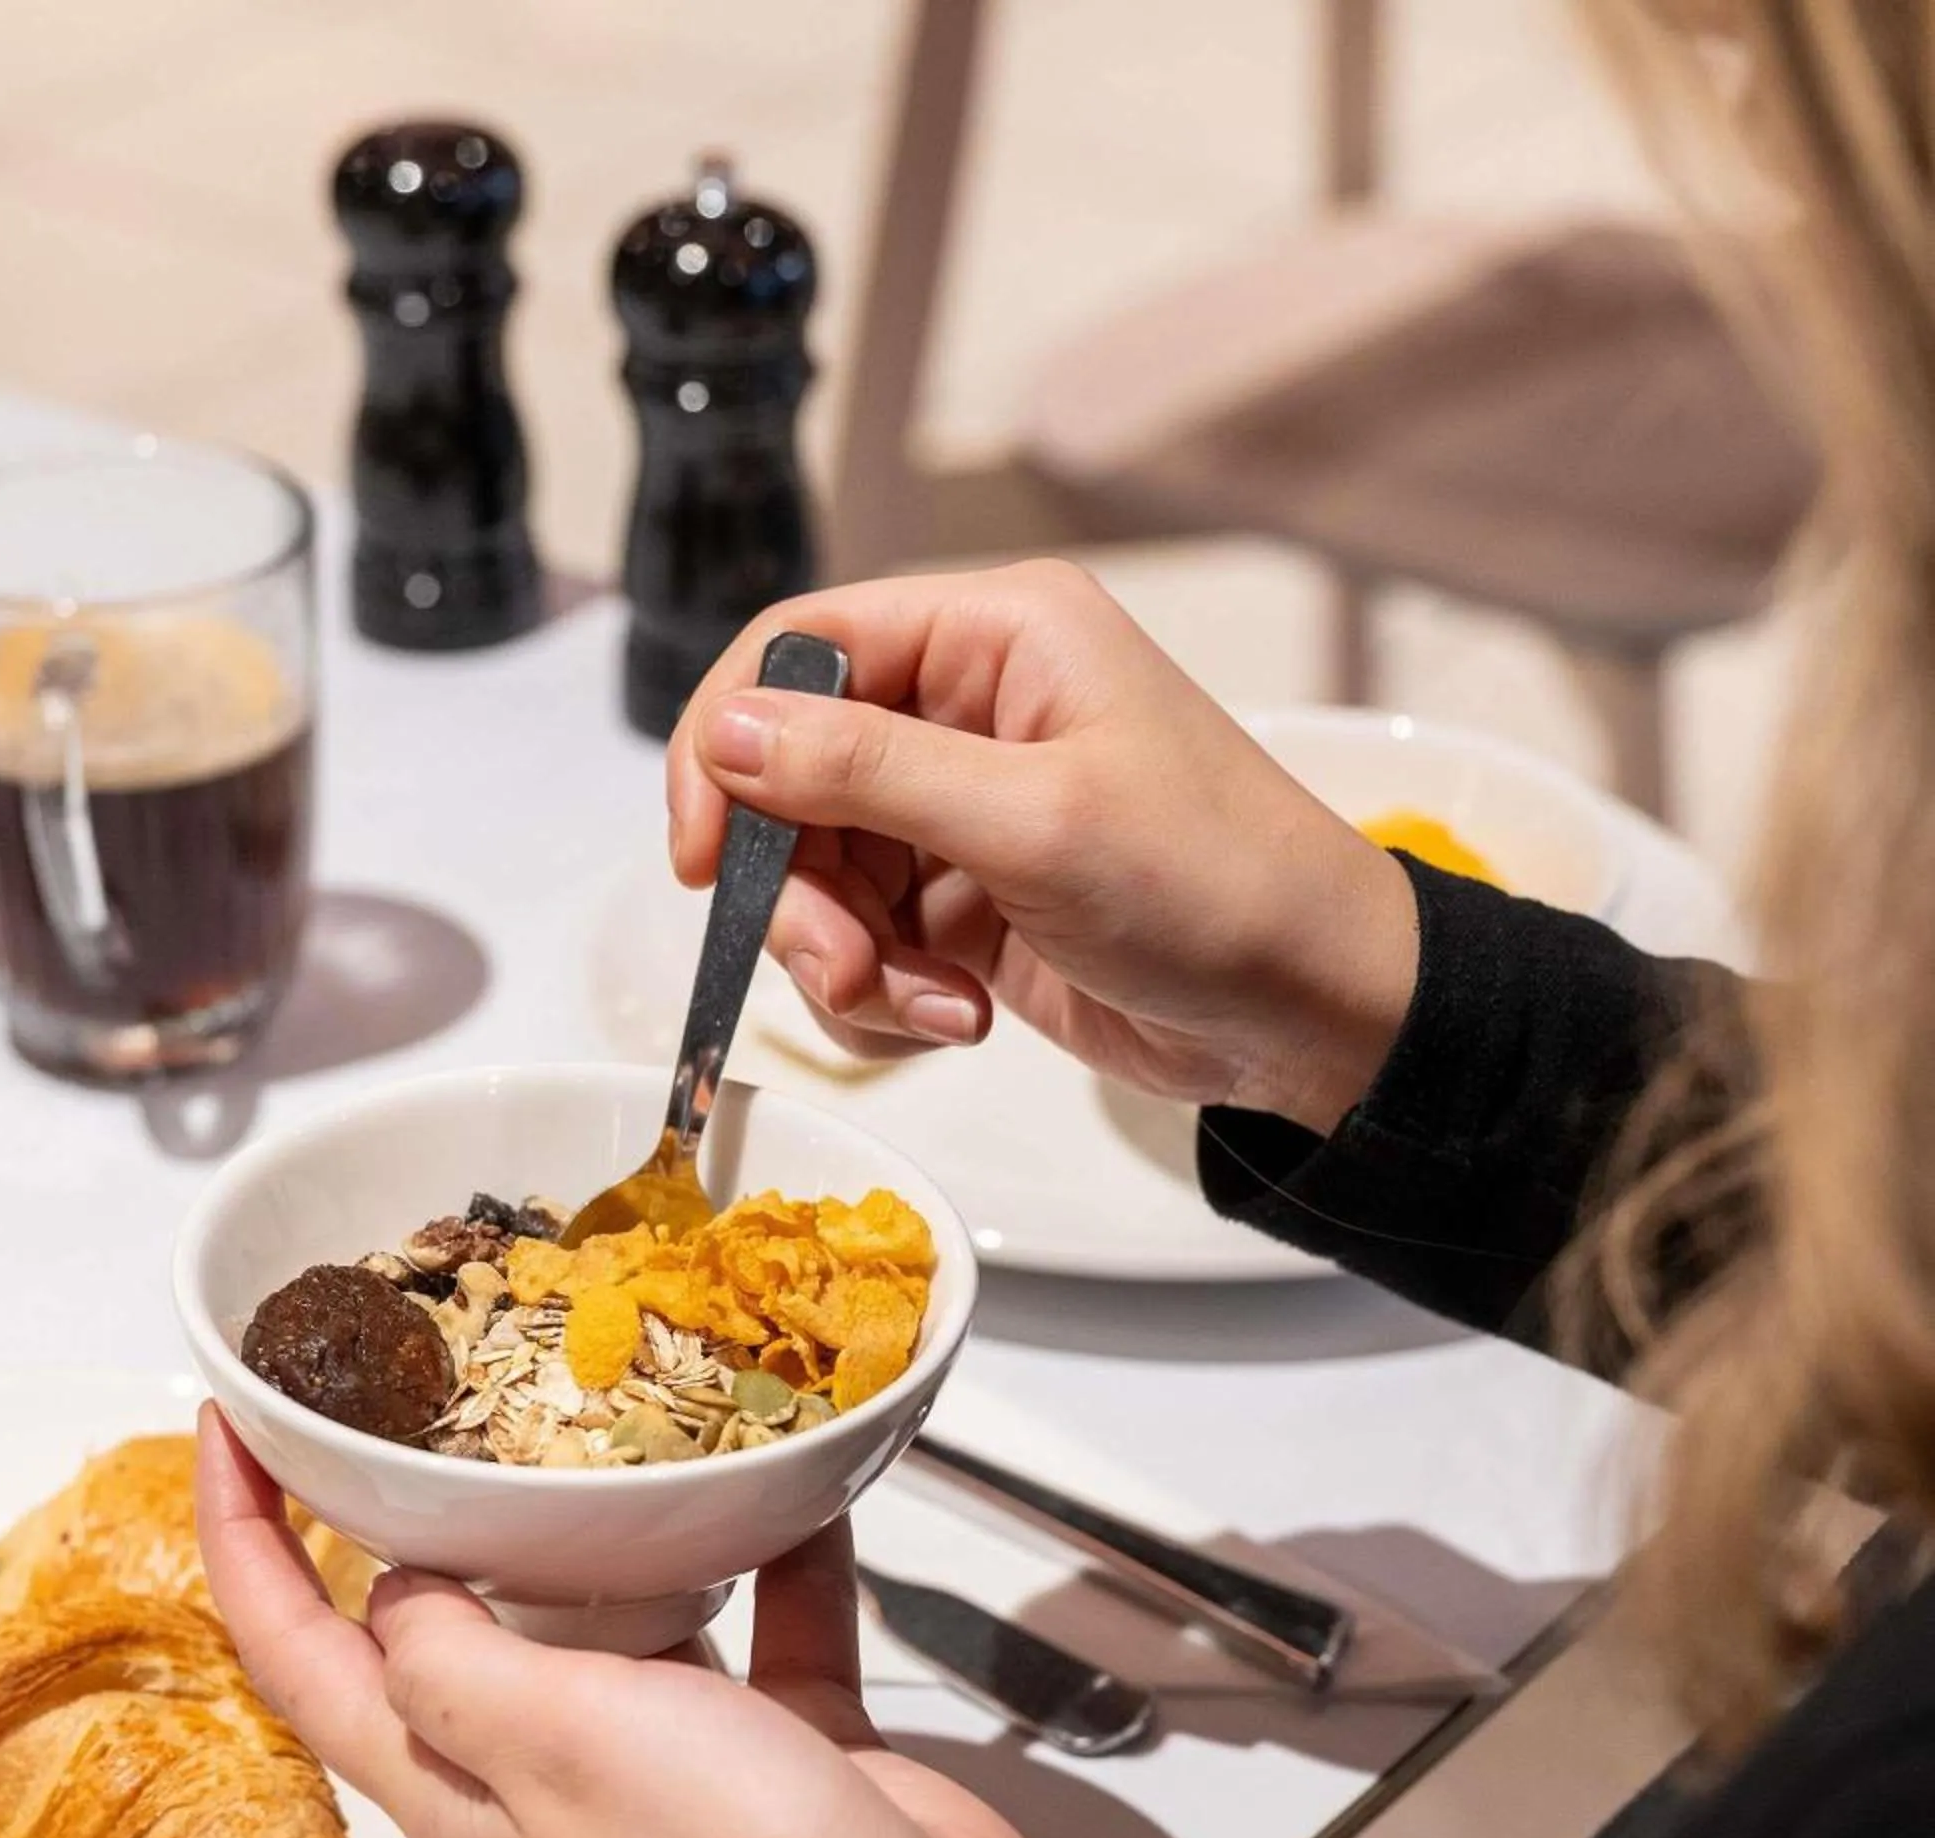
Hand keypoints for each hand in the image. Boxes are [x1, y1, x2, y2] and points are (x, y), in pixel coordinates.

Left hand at [193, 1409, 1070, 1837]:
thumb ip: (447, 1657)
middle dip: (393, 1512)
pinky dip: (767, 1553)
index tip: (228, 1423)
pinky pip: (756, 1624)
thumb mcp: (547, 1739)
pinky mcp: (773, 1749)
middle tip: (390, 1394)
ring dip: (583, 1523)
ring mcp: (657, 1766)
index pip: (296, 1656)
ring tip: (579, 1409)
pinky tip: (784, 1482)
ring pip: (592, 1616)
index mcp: (454, 1790)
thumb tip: (393, 1587)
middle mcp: (538, 1780)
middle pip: (427, 1629)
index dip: (242, 1538)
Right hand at [667, 562, 1419, 1132]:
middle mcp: (971, 705)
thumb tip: (729, 732)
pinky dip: (883, 993)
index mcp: (997, 635)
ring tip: (923, 1008)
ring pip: (817, 872)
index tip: (702, 855)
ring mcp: (966, 806)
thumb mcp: (1032, 821)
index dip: (728, 742)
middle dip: (796, 890)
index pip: (801, 647)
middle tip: (836, 966)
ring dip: (843, 957)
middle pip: (792, 778)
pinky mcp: (967, 897)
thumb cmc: (1218, 888)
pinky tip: (955, 1020)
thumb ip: (866, 770)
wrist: (1319, 1013)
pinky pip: (864, 936)